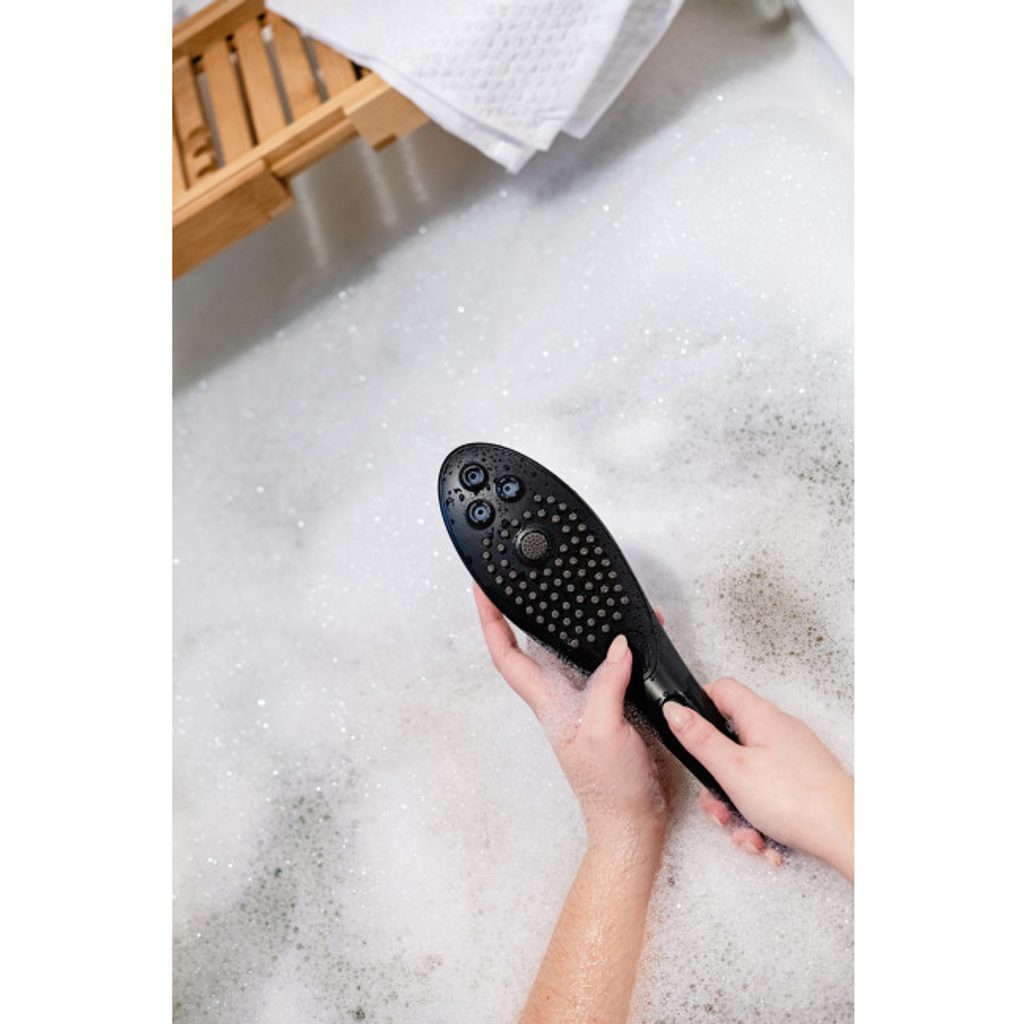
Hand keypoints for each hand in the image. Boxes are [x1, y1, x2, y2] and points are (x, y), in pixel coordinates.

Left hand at [473, 584, 666, 848]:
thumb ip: (606, 685)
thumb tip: (618, 646)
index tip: (482, 589)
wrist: (634, 821)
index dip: (490, 620)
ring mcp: (588, 700)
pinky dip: (624, 645)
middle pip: (536, 644)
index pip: (506, 654)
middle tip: (532, 577)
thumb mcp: (601, 731)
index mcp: (547, 700)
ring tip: (592, 594)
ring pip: (578, 649)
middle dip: (532, 610)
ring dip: (585, 623)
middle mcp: (562, 695)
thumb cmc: (608, 787)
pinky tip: (639, 633)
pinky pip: (614, 664)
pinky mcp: (615, 706)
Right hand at [662, 678, 853, 879]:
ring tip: (746, 833)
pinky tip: (765, 841)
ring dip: (738, 809)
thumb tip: (675, 711)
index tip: (687, 731)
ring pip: (747, 777)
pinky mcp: (802, 781)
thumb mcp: (733, 769)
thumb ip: (700, 739)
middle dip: (717, 781)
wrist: (849, 835)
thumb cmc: (798, 800)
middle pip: (730, 743)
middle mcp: (779, 731)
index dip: (698, 706)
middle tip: (717, 804)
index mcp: (760, 717)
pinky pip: (768, 795)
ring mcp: (792, 757)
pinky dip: (761, 819)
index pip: (721, 690)